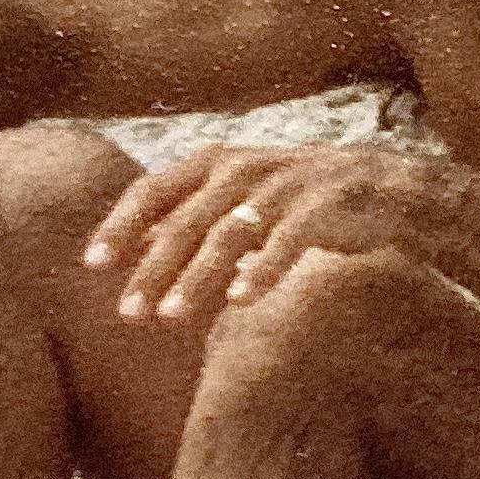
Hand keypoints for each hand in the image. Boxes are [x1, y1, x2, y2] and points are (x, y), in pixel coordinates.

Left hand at [82, 142, 423, 323]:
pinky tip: (240, 302)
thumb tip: (136, 245)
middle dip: (151, 269)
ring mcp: (284, 187)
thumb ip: (193, 216)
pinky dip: (261, 272)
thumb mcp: (243, 198)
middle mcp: (244, 168)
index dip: (119, 226)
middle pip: (184, 221)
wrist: (387, 189)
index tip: (92, 265)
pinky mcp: (322, 209)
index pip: (152, 189)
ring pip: (227, 236)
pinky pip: (285, 244)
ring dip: (195, 278)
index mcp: (217, 162)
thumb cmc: (304, 199)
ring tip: (170, 317)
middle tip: (127, 314)